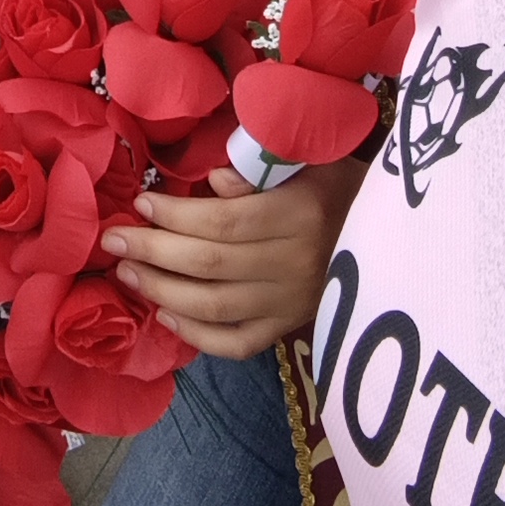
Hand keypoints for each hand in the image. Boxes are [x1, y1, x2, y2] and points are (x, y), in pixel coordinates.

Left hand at [100, 158, 367, 356]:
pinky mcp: (289, 328)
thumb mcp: (311, 162)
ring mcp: (291, 303)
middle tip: (113, 240)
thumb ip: (261, 170)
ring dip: (161, 291)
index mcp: (299, 215)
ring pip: (215, 307)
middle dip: (153, 251)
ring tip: (126, 274)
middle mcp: (294, 264)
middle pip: (211, 264)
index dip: (177, 215)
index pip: (225, 221)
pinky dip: (197, 336)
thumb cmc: (342, 188)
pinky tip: (166, 315)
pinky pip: (236, 343)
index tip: (141, 202)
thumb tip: (215, 183)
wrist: (391, 241)